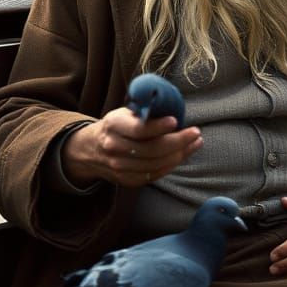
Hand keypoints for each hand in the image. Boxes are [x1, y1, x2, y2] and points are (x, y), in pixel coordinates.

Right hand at [62, 108, 202, 187]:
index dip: (158, 126)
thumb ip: (144, 111)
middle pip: (151, 150)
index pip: (139, 129)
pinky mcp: (127, 180)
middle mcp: (114, 148)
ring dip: (180, 154)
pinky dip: (170, 165)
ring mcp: (119, 167)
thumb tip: (171, 106)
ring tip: (196, 142)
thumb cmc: (116, 125)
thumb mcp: (124, 112)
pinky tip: (182, 154)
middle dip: (178, 142)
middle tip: (195, 132)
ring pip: (155, 164)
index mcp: (113, 126)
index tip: (176, 120)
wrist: (91, 149)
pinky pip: (153, 175)